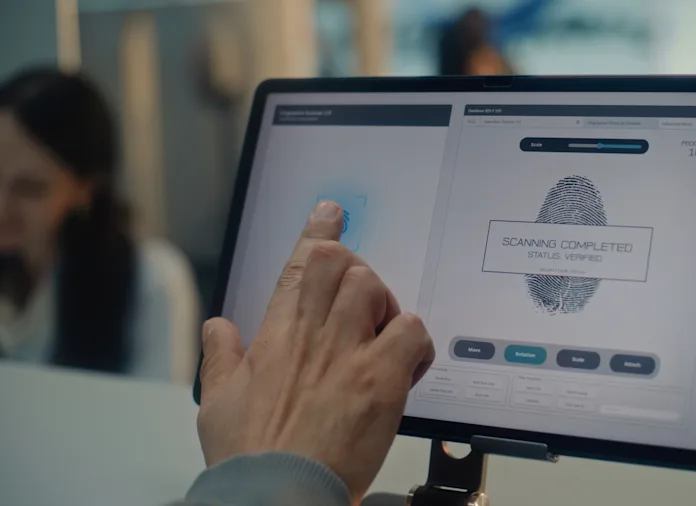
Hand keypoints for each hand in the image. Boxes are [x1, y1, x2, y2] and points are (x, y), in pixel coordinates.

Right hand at [196, 200, 435, 500]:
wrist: (277, 493)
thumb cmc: (251, 456)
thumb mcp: (218, 402)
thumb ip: (220, 356)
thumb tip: (216, 328)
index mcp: (277, 335)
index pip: (300, 265)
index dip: (318, 233)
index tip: (330, 214)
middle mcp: (314, 334)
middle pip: (341, 264)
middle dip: (356, 268)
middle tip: (362, 293)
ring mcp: (348, 353)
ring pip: (374, 286)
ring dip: (383, 301)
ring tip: (380, 332)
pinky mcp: (379, 380)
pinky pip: (412, 331)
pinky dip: (415, 339)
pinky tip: (407, 363)